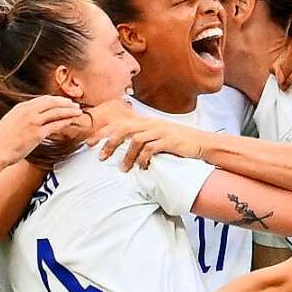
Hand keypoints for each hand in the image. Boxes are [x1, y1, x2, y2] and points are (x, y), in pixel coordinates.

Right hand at [0, 96, 82, 164]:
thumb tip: (30, 113)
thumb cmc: (2, 140)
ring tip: (78, 112)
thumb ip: (21, 115)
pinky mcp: (38, 134)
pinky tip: (71, 122)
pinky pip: (56, 125)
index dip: (56, 100)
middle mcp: (28, 112)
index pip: (43, 99)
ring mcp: (33, 122)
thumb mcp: (9, 120)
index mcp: (21, 107)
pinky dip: (66, 122)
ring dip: (69, 111)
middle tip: (74, 105)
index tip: (63, 102)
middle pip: (52, 103)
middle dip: (65, 103)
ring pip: (56, 112)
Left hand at [89, 115, 205, 171]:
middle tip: (100, 157)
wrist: (201, 142)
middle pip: (123, 129)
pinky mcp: (169, 140)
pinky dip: (143, 159)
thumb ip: (140, 139)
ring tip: (122, 169)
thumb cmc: (177, 142)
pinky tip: (142, 168)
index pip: (119, 123)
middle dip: (108, 142)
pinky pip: (151, 149)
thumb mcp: (156, 137)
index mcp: (145, 122)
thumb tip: (122, 148)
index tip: (89, 143)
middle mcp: (150, 124)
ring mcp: (160, 131)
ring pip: (135, 140)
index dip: (102, 132)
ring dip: (126, 156)